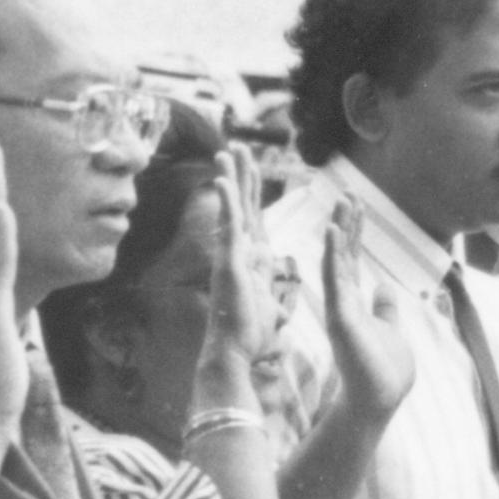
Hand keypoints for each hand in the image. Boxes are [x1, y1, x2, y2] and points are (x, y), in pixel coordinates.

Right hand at [194, 144, 277, 399]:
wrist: (234, 352)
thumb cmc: (249, 336)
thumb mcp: (268, 309)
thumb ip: (272, 299)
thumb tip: (276, 302)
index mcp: (252, 258)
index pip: (253, 216)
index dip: (251, 191)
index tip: (249, 167)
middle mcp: (238, 252)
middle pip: (241, 204)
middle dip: (240, 174)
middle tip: (236, 145)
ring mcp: (231, 255)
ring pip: (232, 209)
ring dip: (230, 178)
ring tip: (227, 151)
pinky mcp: (230, 263)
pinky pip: (229, 228)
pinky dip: (226, 203)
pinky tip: (222, 180)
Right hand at [319, 196, 416, 419]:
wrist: (380, 399)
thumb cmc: (385, 371)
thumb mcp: (390, 329)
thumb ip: (384, 308)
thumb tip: (385, 287)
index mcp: (354, 303)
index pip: (351, 259)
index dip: (353, 231)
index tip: (355, 203)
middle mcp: (343, 302)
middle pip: (343, 254)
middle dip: (345, 222)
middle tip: (346, 192)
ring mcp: (339, 308)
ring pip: (337, 260)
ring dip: (339, 230)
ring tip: (340, 201)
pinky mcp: (340, 317)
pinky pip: (335, 279)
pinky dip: (334, 254)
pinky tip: (333, 230)